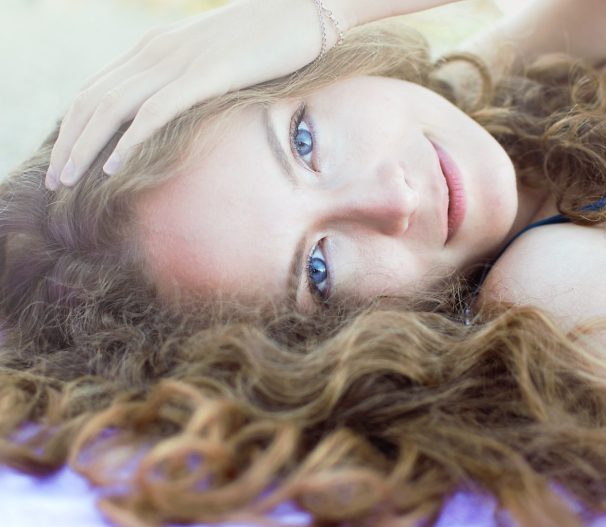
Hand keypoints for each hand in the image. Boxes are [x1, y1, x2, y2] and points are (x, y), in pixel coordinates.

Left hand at [45, 0, 353, 188]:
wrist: (302, 12)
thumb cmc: (265, 40)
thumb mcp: (213, 60)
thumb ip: (187, 80)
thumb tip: (176, 111)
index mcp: (154, 48)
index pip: (95, 91)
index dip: (72, 128)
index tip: (64, 160)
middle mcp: (155, 52)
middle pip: (93, 102)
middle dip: (67, 144)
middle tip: (54, 182)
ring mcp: (178, 63)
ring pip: (112, 108)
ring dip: (85, 148)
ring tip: (69, 181)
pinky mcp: (205, 75)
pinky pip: (155, 112)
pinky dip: (129, 141)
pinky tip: (114, 168)